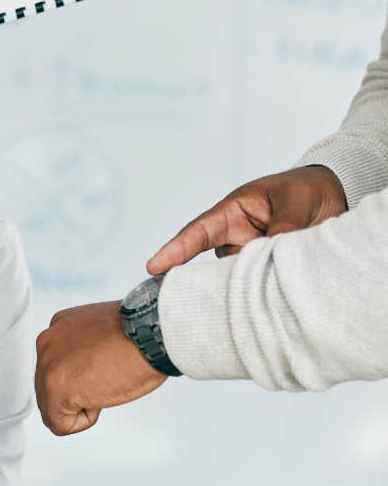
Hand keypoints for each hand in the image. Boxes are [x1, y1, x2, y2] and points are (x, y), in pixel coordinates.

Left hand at [34, 301, 166, 435]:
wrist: (150, 334)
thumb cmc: (141, 334)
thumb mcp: (103, 334)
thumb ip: (85, 349)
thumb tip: (86, 371)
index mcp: (58, 329)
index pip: (56, 367)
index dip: (84, 377)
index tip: (106, 367)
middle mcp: (47, 344)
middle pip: (49, 388)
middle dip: (78, 393)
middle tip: (107, 378)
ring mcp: (48, 367)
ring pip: (52, 407)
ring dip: (81, 405)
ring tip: (106, 385)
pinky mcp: (55, 390)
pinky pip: (59, 424)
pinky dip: (83, 421)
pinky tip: (100, 399)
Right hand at [147, 165, 346, 273]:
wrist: (332, 196)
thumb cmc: (304, 190)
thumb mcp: (294, 202)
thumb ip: (282, 228)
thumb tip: (270, 257)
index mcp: (232, 212)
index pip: (198, 233)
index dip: (175, 250)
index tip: (153, 267)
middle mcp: (235, 237)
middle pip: (214, 265)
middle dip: (216, 280)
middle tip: (227, 291)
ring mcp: (249, 256)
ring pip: (238, 278)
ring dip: (251, 283)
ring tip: (272, 282)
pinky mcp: (266, 271)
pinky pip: (258, 284)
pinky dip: (265, 290)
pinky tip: (276, 294)